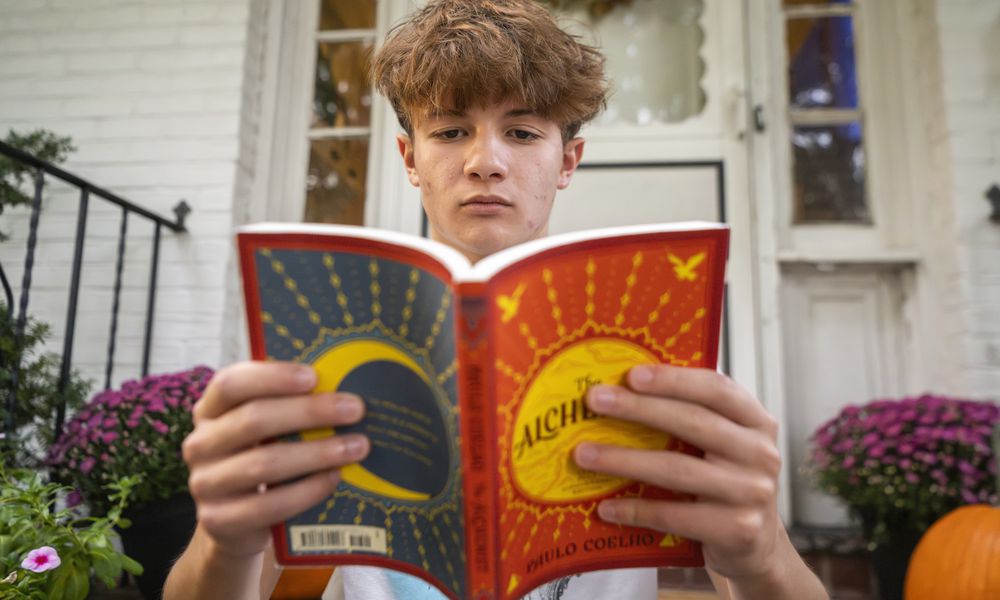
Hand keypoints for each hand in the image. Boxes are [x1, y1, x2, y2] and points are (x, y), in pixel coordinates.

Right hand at [181, 361, 368, 558]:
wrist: (237, 524)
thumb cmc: (262, 459)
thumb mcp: (266, 429)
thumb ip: (289, 407)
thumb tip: (344, 388)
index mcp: (210, 410)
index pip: (231, 384)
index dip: (271, 377)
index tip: (313, 377)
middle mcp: (201, 444)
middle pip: (253, 419)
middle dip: (309, 412)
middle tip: (354, 409)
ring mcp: (206, 484)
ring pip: (264, 463)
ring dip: (316, 453)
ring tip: (357, 446)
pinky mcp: (220, 520)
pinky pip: (269, 505)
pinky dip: (307, 490)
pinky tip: (334, 478)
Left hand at [572, 364, 782, 580]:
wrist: (756, 543)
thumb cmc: (727, 480)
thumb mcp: (724, 443)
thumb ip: (693, 415)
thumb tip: (625, 387)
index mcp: (757, 421)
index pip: (716, 389)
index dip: (673, 380)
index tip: (631, 374)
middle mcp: (761, 453)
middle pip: (693, 423)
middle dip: (638, 409)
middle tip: (595, 401)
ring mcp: (752, 493)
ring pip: (678, 470)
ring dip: (624, 460)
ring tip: (584, 454)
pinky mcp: (737, 530)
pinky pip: (676, 516)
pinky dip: (636, 510)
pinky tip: (606, 506)